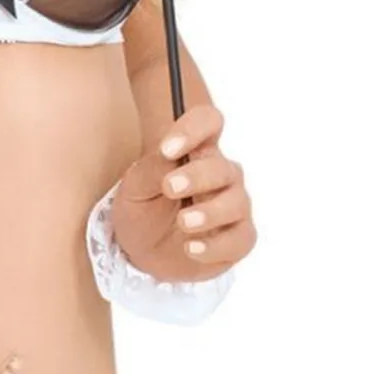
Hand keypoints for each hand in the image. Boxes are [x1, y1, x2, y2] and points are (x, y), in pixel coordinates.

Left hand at [112, 102, 255, 282]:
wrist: (141, 251)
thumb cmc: (142, 209)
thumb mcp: (134, 186)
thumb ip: (152, 167)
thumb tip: (168, 151)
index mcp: (195, 151)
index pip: (208, 122)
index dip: (193, 129)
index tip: (168, 148)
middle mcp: (220, 175)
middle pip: (222, 167)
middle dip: (198, 176)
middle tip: (170, 187)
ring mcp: (233, 206)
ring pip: (237, 202)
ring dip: (210, 212)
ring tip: (183, 222)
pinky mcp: (237, 238)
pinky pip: (240, 239)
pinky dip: (216, 245)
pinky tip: (191, 248)